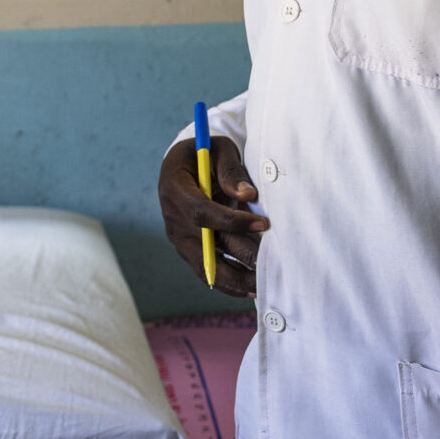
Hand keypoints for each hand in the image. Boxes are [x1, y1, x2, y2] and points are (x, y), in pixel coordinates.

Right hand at [157, 137, 267, 295]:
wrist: (182, 166)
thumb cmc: (203, 154)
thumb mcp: (217, 149)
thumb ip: (230, 170)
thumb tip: (248, 195)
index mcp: (175, 189)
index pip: (202, 213)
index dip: (232, 222)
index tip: (262, 224)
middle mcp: (173, 218)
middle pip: (203, 248)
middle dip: (237, 261)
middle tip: (266, 269)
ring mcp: (178, 237)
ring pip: (204, 266)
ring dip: (232, 280)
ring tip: (260, 287)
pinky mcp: (187, 248)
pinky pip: (206, 269)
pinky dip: (226, 281)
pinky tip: (248, 288)